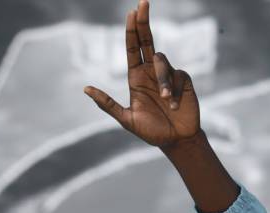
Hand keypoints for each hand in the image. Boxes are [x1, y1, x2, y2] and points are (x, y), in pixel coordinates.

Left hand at [84, 0, 200, 147]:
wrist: (176, 141)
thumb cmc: (152, 132)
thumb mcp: (127, 120)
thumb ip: (108, 104)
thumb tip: (85, 89)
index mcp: (136, 77)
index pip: (133, 48)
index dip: (132, 29)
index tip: (132, 12)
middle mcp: (151, 72)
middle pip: (147, 40)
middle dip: (144, 22)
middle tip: (143, 2)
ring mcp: (168, 74)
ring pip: (162, 62)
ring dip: (163, 81)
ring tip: (165, 101)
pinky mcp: (183, 80)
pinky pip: (177, 76)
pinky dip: (174, 91)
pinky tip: (174, 106)